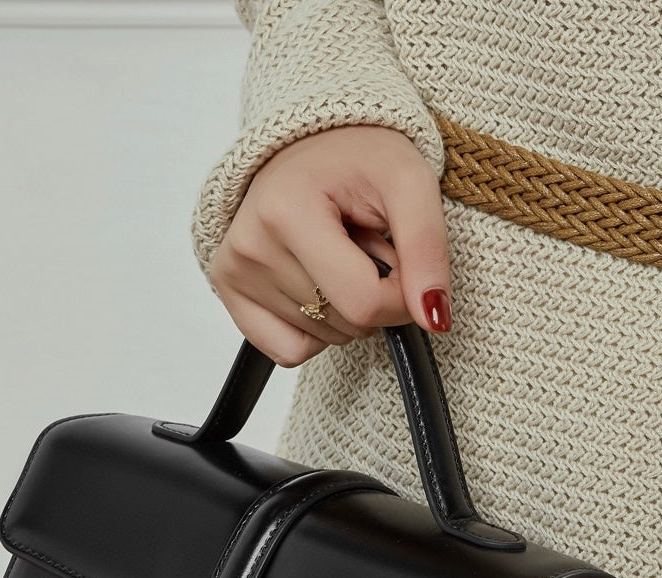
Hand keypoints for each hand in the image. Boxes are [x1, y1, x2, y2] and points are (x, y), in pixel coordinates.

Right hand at [209, 126, 450, 366]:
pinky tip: (315, 282)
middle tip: (363, 245)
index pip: (364, 303)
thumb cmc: (358, 158)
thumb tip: (433, 318)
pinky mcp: (228, 290)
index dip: (401, 296)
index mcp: (287, 211)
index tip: (402, 263)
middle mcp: (251, 245)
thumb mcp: (410, 184)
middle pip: (344, 324)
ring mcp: (234, 271)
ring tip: (337, 253)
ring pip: (321, 339)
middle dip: (373, 296)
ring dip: (345, 306)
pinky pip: (287, 351)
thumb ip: (428, 250)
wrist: (312, 143)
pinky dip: (314, 329)